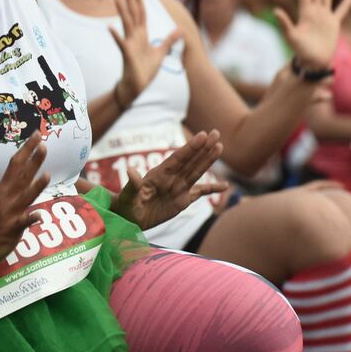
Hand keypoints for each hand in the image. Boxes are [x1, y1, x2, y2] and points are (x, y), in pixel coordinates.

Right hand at [0, 132, 50, 267]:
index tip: (37, 135)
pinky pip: (23, 222)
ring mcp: (9, 212)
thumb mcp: (3, 199)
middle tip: (44, 145)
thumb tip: (30, 171)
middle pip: (22, 175)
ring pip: (25, 196)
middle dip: (34, 160)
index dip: (27, 149)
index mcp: (4, 188)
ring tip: (48, 175)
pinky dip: (30, 218)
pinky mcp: (12, 228)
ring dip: (36, 186)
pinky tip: (38, 215)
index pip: (16, 164)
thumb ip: (16, 186)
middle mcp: (7, 196)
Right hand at [109, 0, 180, 108]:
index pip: (141, 12)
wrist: (136, 86)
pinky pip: (121, 43)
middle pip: (132, 12)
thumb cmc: (145, 70)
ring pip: (126, 23)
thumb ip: (169, 40)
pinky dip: (116, 35)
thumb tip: (181, 30)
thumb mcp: (161, 52)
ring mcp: (129, 44)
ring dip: (121, 10)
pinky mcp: (127, 54)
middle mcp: (134, 36)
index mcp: (142, 34)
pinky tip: (110, 27)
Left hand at [111, 130, 227, 229]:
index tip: (202, 135)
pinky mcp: (182, 200)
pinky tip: (225, 186)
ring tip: (220, 147)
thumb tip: (131, 170)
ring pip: (197, 171)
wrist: (128, 219)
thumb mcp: (127, 196)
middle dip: (203, 147)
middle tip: (216, 133)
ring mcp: (178, 188)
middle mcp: (171, 178)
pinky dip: (212, 189)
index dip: (190, 147)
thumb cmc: (125, 206)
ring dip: (208, 160)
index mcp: (159, 174)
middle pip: (190, 160)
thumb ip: (132, 185)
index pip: (178, 158)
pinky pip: (200, 193)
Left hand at [275, 0, 350, 71]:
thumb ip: (285, 23)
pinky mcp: (333, 25)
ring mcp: (324, 17)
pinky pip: (340, 12)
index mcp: (305, 13)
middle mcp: (314, 12)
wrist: (313, 63)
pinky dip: (345, 5)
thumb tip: (275, 10)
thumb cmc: (301, 52)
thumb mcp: (291, 37)